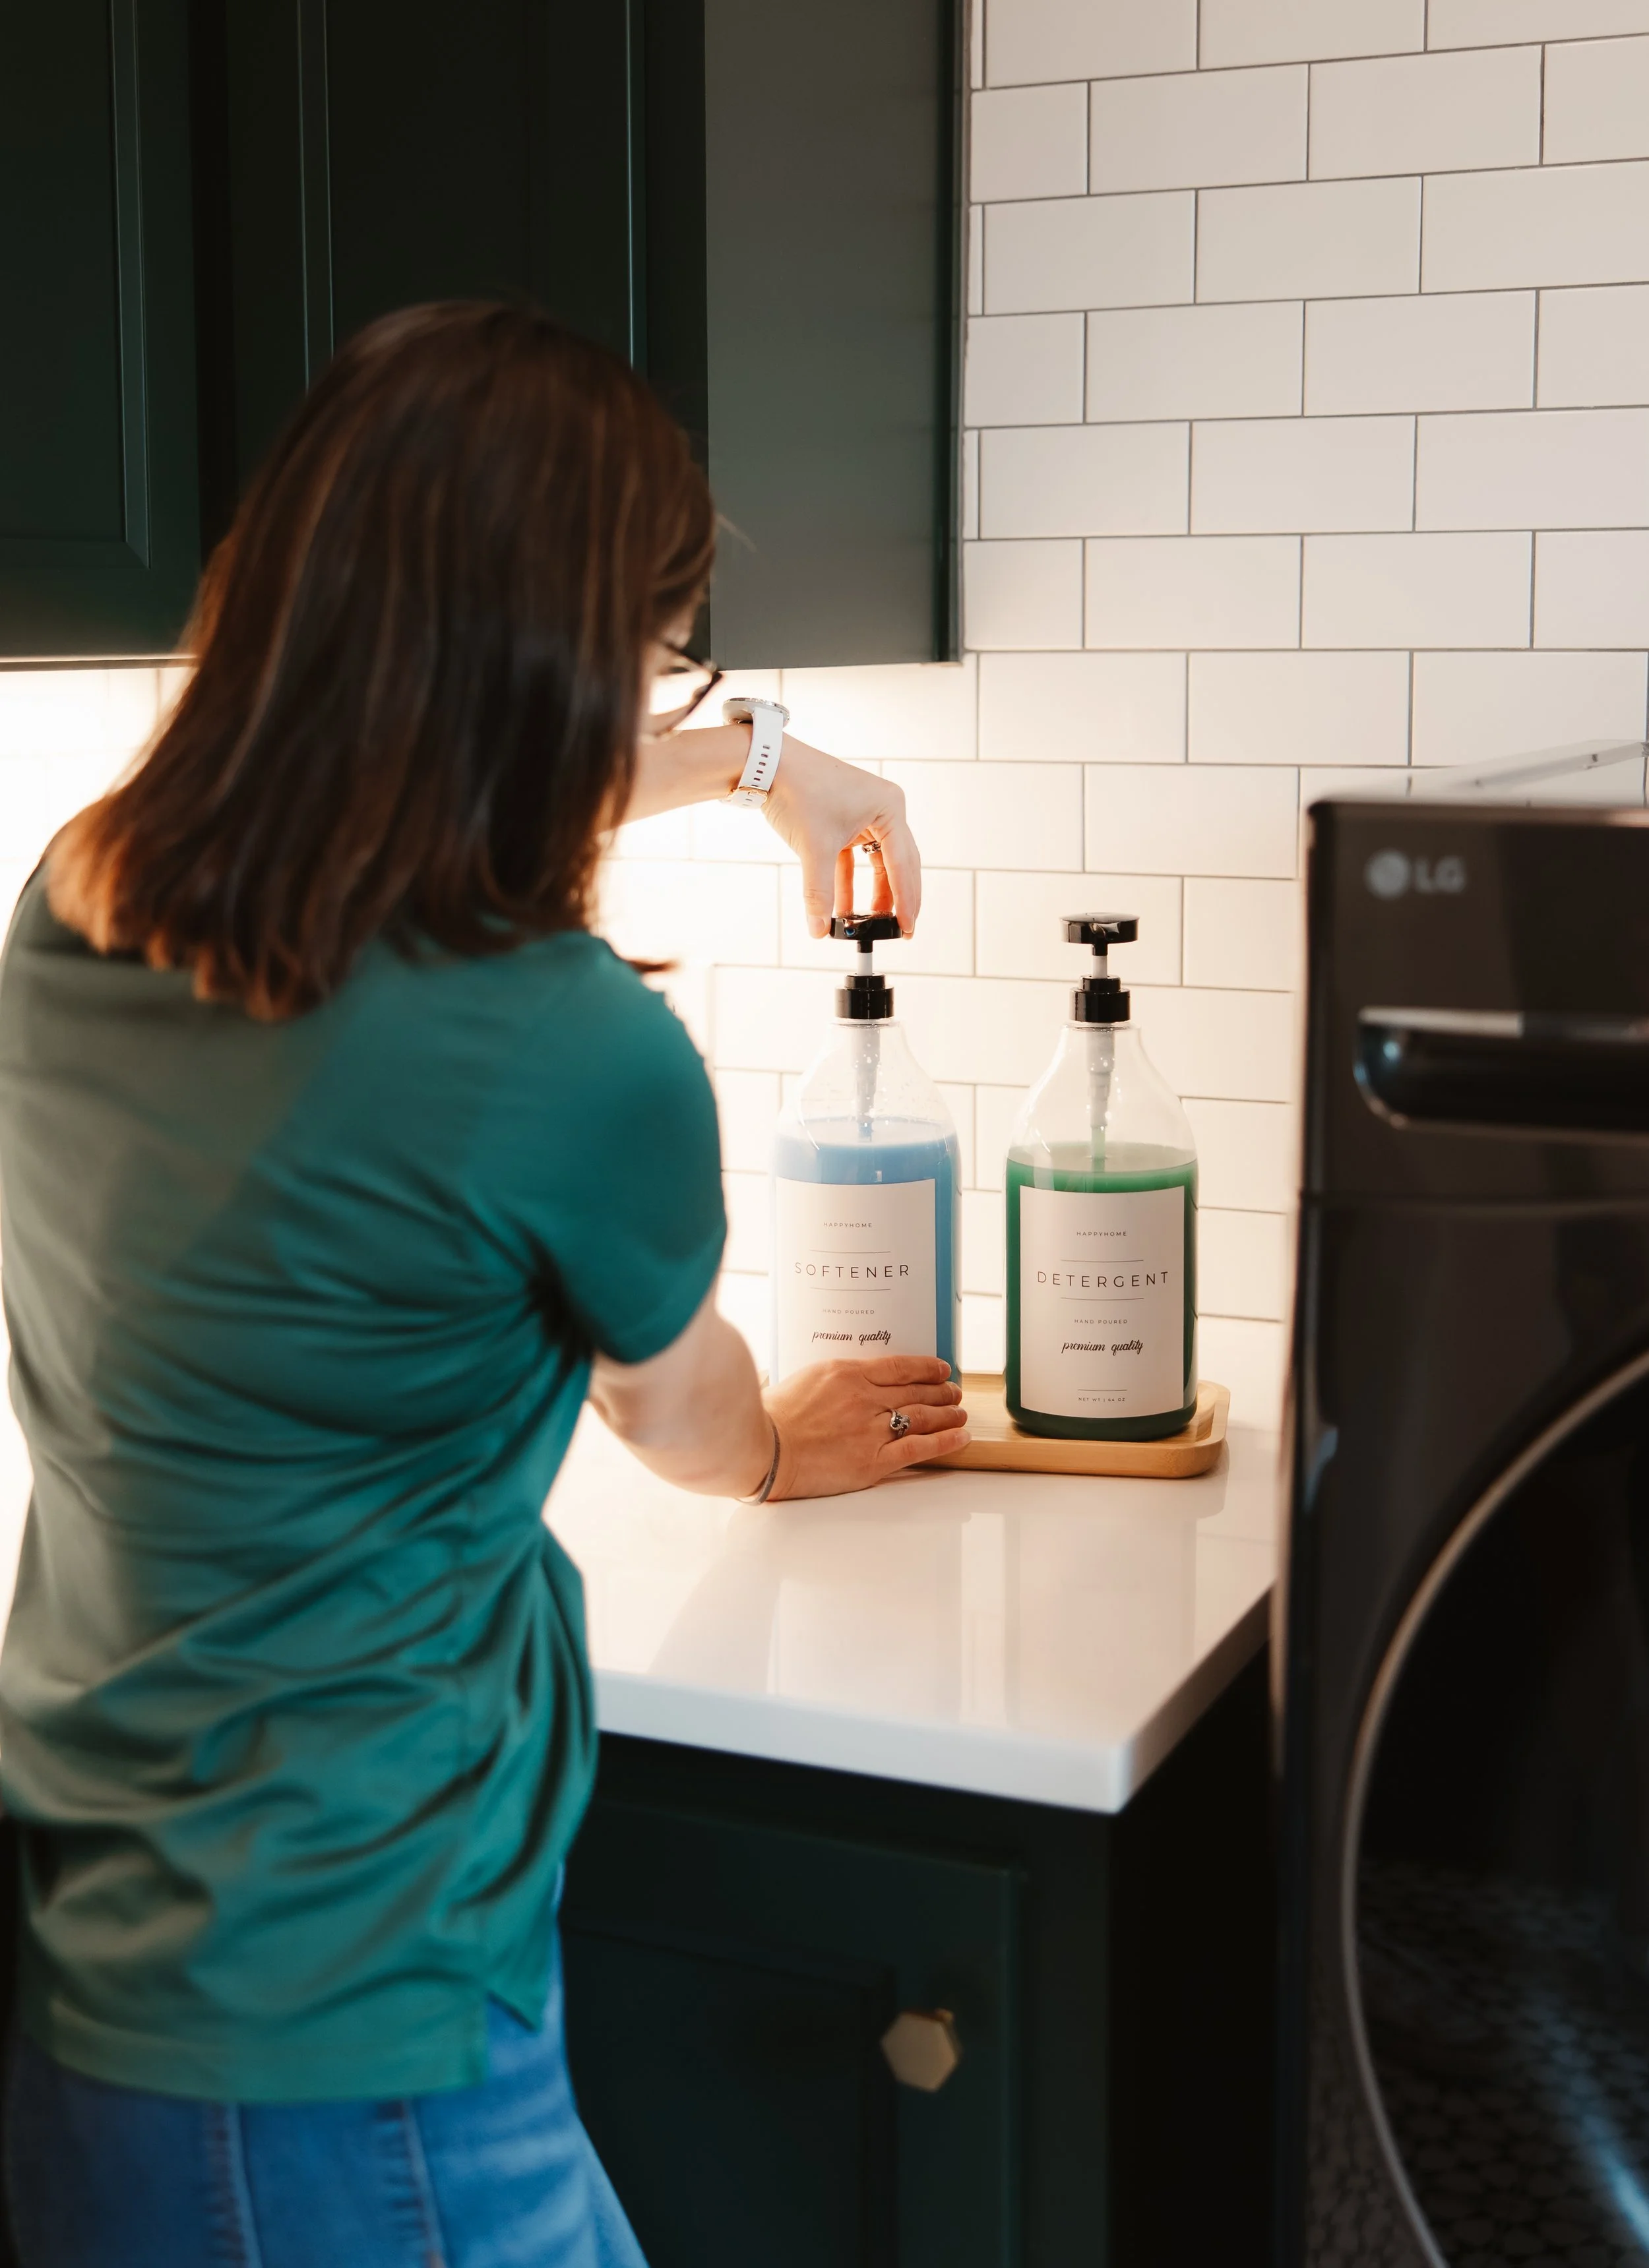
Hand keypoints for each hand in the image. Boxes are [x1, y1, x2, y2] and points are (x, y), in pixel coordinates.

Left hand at [761, 736, 921, 938]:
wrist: (768, 766)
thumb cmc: (798, 792)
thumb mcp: (814, 848)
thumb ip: (820, 893)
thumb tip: (818, 930)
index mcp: (889, 809)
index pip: (903, 864)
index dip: (906, 900)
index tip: (907, 928)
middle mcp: (883, 809)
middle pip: (898, 864)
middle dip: (896, 899)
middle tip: (900, 930)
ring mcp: (864, 814)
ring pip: (876, 863)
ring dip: (871, 893)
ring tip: (869, 924)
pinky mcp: (844, 819)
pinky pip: (853, 858)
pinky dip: (848, 881)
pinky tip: (843, 908)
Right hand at [765, 1356, 968, 1498]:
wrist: (763, 1450)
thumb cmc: (772, 1417)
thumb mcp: (804, 1379)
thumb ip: (833, 1379)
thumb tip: (845, 1380)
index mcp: (847, 1373)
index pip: (900, 1366)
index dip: (926, 1367)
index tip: (939, 1368)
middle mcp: (865, 1398)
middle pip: (916, 1390)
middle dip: (941, 1390)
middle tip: (954, 1391)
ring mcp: (871, 1429)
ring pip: (923, 1416)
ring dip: (947, 1413)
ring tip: (960, 1412)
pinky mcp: (873, 1460)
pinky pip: (919, 1448)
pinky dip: (944, 1441)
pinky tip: (960, 1436)